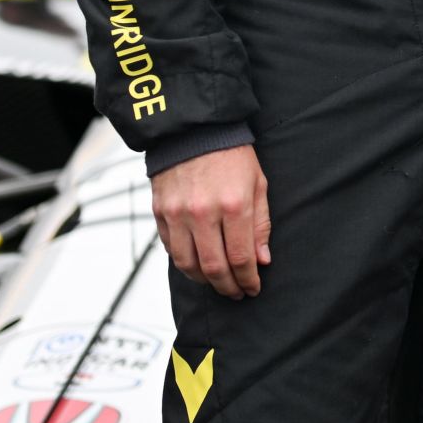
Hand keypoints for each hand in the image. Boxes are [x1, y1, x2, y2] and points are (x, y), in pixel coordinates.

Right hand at [152, 145, 271, 299]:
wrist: (194, 130)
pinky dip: (185, 264)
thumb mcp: (258, 184)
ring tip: (218, 283)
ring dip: (204, 281)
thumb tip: (262, 260)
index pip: (241, 257)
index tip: (253, 288)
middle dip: (228, 287)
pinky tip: (197, 266)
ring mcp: (178, 214)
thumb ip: (261, 224)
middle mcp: (203, 213)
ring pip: (188, 265)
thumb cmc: (232, 155)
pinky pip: (170, 250)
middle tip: (237, 293)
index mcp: (234, 205)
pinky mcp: (160, 212)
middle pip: (214, 267)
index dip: (248, 279)